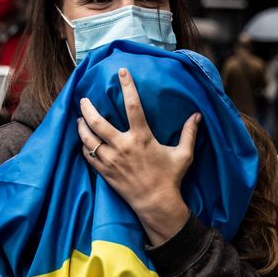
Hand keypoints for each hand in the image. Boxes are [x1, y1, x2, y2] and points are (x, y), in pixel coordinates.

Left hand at [77, 67, 197, 245]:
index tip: (122, 72)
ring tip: (79, 118)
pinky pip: (88, 155)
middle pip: (98, 122)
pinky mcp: (105, 172)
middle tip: (84, 100)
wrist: (156, 204)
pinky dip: (84, 146)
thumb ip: (189, 133)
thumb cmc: (171, 178)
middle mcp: (123, 146)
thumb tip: (197, 116)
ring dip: (81, 127)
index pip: (132, 106)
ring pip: (88, 139)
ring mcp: (111, 160)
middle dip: (87, 108)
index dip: (127, 86)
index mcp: (142, 138)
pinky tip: (84, 141)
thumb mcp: (184, 155)